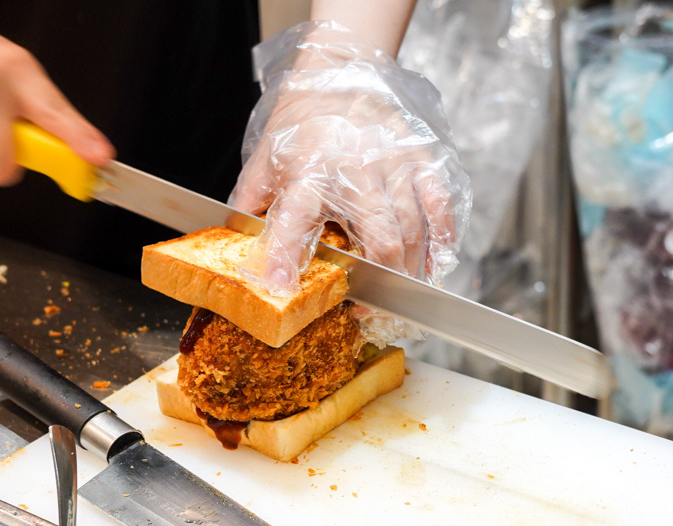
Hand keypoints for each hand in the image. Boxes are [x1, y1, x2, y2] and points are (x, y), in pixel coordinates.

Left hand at [230, 22, 469, 295]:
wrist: (343, 72)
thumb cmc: (303, 120)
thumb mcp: (266, 156)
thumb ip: (251, 199)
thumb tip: (232, 239)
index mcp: (309, 170)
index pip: (294, 218)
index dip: (285, 256)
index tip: (279, 287)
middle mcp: (356, 169)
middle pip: (379, 238)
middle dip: (377, 282)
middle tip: (365, 307)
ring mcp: (395, 165)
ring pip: (413, 231)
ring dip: (407, 271)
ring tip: (396, 294)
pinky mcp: (422, 159)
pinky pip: (440, 207)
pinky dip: (441, 240)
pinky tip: (434, 263)